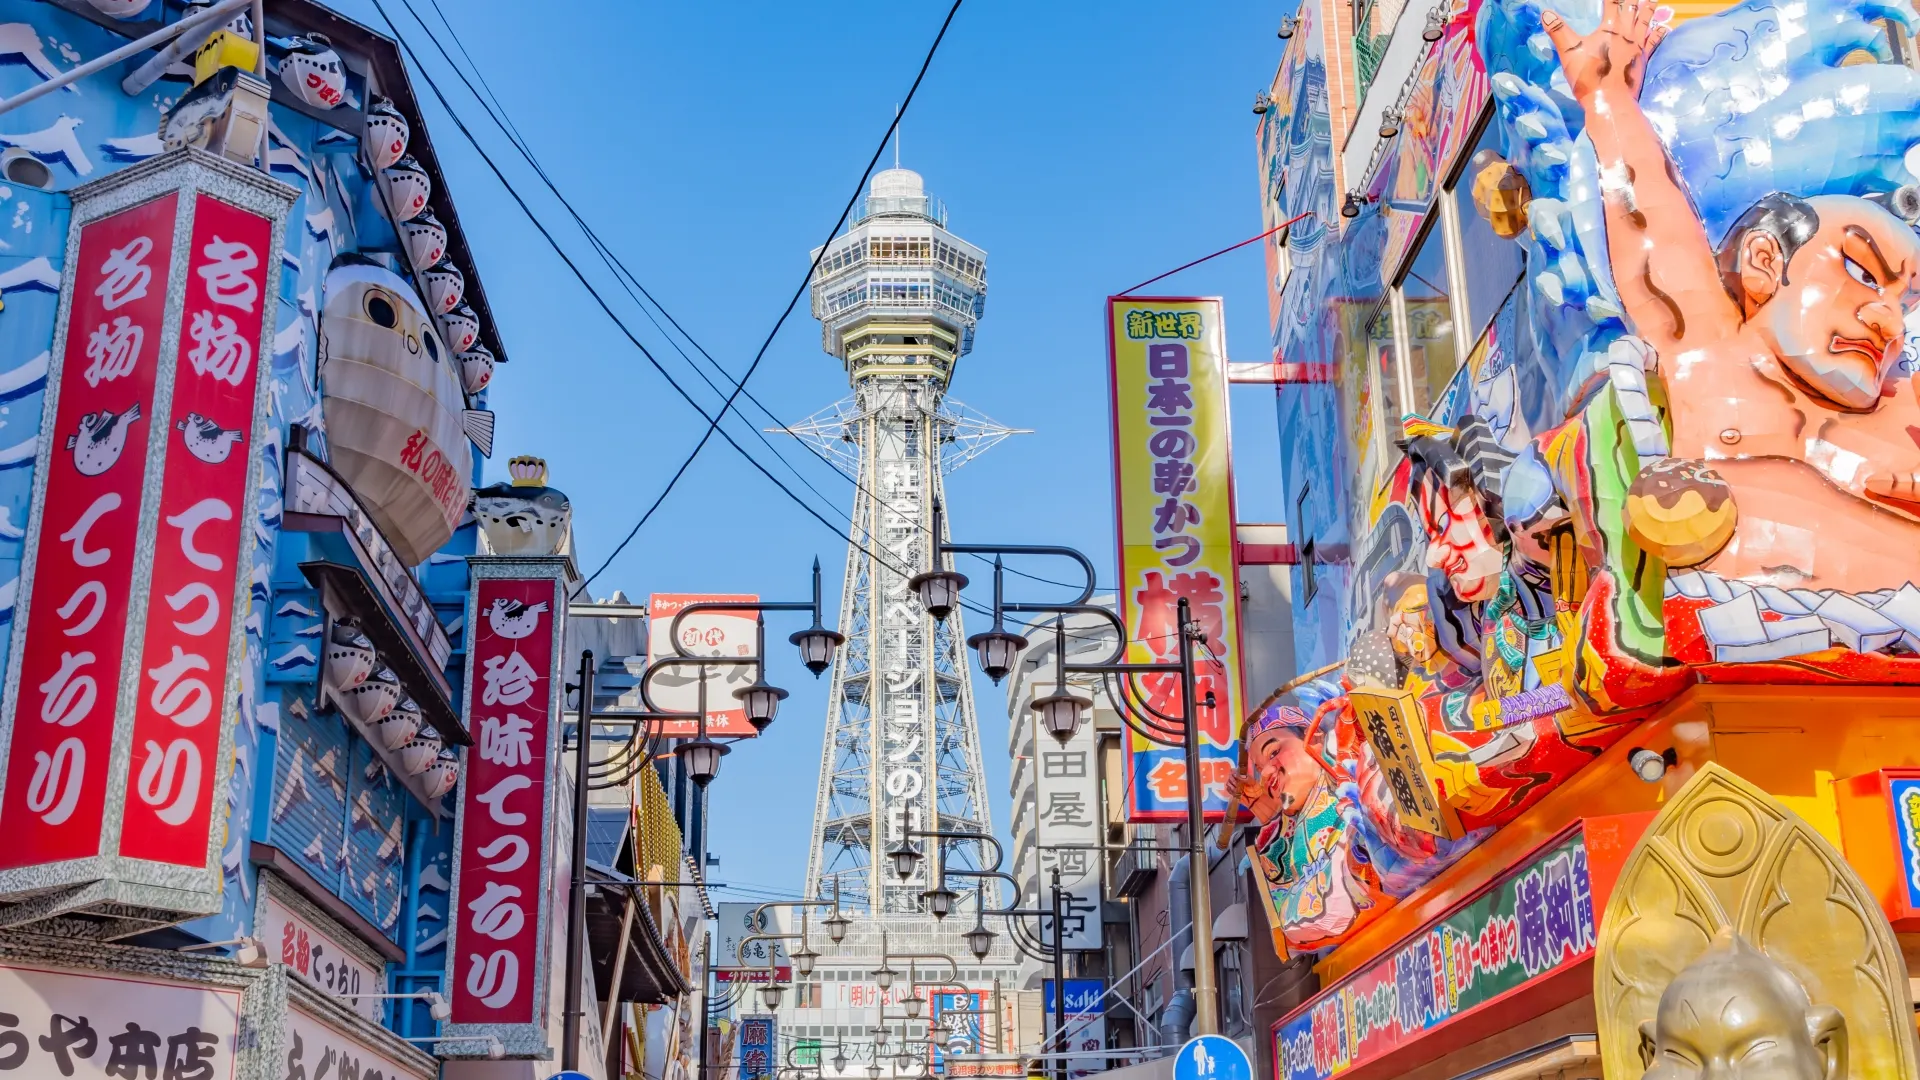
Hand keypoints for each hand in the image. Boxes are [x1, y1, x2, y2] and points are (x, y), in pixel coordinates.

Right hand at [1541, 0, 1668, 102]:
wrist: (1610, 101)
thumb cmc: (1588, 76)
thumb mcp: (1569, 53)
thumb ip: (1558, 31)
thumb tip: (1545, 13)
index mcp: (1609, 29)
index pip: (1612, 3)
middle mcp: (1626, 33)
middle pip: (1631, 9)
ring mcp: (1637, 46)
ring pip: (1645, 22)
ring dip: (1649, 9)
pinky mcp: (1643, 59)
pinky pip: (1654, 42)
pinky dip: (1660, 34)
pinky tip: (1665, 28)